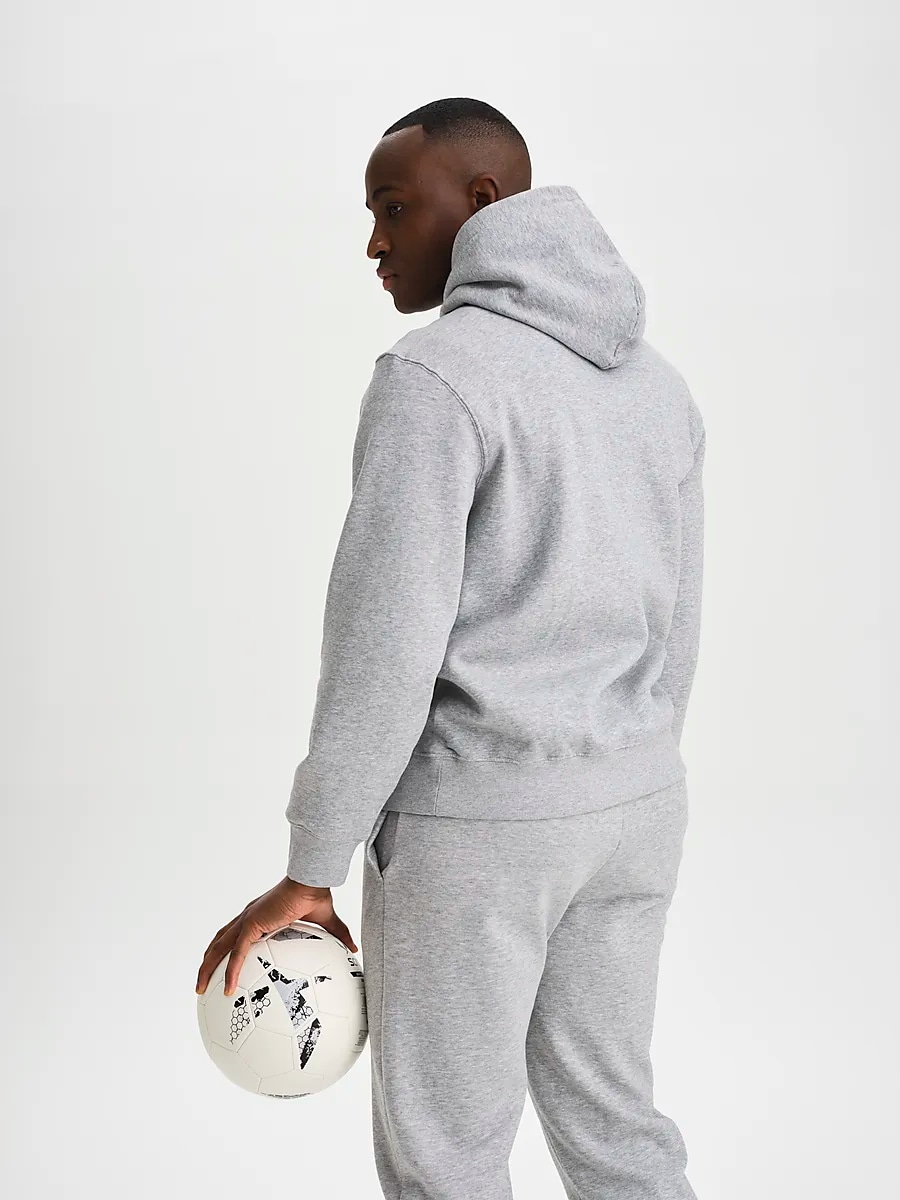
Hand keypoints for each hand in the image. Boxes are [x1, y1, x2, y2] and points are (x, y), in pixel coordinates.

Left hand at [195, 876, 358, 996]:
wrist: (313, 882)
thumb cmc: (317, 894)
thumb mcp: (327, 921)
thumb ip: (337, 935)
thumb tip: (354, 947)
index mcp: (259, 916)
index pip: (234, 932)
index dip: (225, 946)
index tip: (219, 963)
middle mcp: (247, 917)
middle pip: (218, 941)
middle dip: (207, 960)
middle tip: (201, 981)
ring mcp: (247, 921)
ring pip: (218, 948)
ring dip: (206, 968)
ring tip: (199, 989)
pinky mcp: (252, 925)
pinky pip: (236, 954)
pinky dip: (230, 972)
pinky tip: (227, 990)